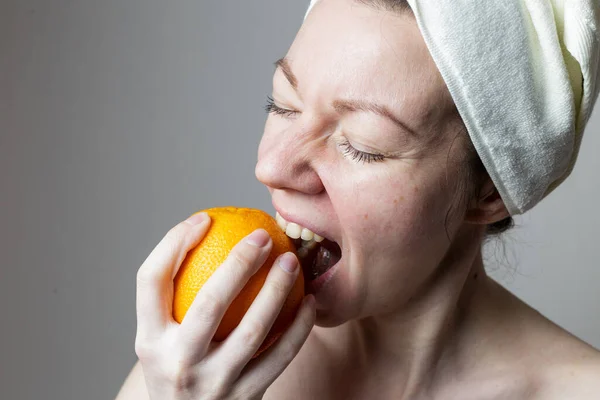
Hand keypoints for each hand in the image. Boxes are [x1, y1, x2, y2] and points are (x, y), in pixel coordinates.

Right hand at [134, 213, 315, 398]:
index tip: (204, 218)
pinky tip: (309, 302)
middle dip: (239, 262)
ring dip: (278, 289)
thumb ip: (176, 299)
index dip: (174, 242)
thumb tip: (211, 237)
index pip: (151, 280)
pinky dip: (299, 327)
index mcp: (148, 340)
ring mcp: (213, 383)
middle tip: (262, 235)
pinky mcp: (245, 397)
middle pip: (210, 303)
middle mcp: (177, 362)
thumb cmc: (179, 367)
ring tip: (291, 260)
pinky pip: (280, 356)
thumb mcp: (162, 340)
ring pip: (253, 330)